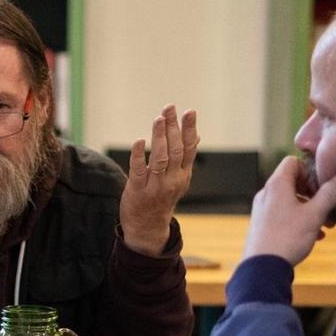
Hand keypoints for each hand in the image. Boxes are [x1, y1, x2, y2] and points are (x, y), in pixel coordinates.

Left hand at [119, 105, 198, 255]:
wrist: (148, 227)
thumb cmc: (162, 198)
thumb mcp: (178, 178)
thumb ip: (185, 157)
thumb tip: (197, 136)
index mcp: (182, 174)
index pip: (188, 148)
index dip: (189, 129)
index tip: (189, 111)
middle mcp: (172, 179)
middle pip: (175, 150)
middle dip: (173, 127)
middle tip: (169, 108)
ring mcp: (155, 185)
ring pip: (160, 158)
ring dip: (159, 138)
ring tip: (159, 119)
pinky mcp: (138, 190)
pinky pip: (139, 170)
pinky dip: (139, 155)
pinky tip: (139, 141)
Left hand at [241, 157, 335, 266]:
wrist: (262, 269)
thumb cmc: (287, 238)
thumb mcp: (315, 214)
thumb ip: (332, 193)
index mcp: (276, 185)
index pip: (292, 162)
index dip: (310, 171)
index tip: (321, 187)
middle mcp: (266, 194)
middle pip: (292, 182)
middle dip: (313, 193)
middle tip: (327, 206)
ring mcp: (262, 211)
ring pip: (290, 201)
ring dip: (309, 209)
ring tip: (326, 225)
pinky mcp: (262, 226)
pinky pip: (283, 216)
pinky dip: (299, 220)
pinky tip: (314, 236)